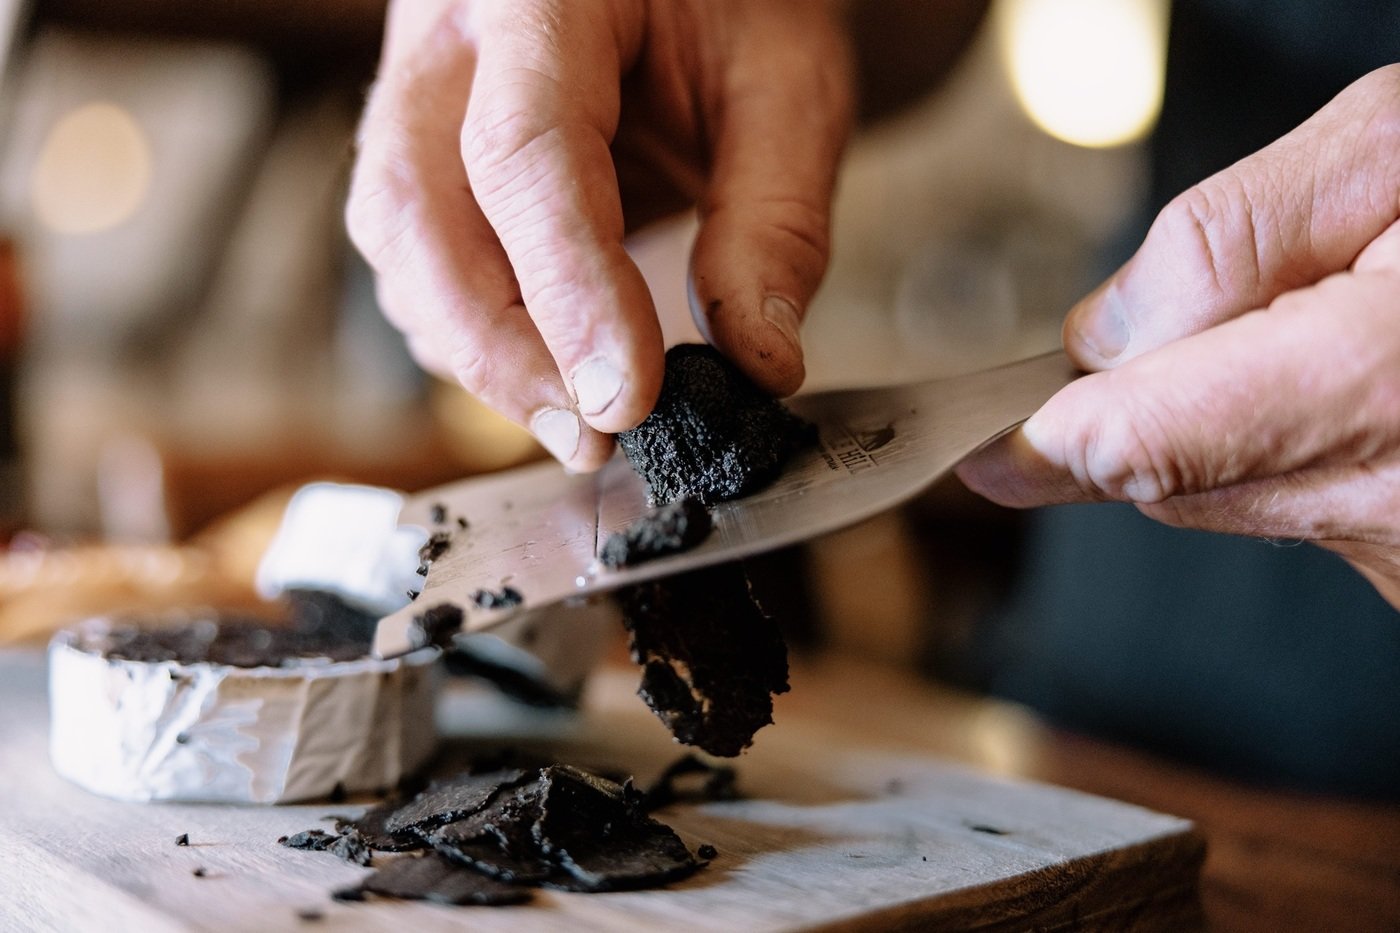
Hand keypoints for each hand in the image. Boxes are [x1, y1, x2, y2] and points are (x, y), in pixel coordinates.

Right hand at [346, 0, 851, 469]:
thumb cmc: (735, 0)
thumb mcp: (788, 84)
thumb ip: (776, 220)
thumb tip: (757, 363)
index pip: (526, 151)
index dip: (569, 290)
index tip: (628, 399)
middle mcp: (451, 37)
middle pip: (417, 210)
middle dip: (499, 351)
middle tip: (591, 436)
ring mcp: (418, 88)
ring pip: (399, 243)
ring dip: (481, 350)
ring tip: (580, 410)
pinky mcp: (422, 145)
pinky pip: (415, 253)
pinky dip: (474, 328)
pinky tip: (544, 362)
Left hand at [958, 65, 1399, 608]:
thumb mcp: (1399, 150)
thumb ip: (1229, 239)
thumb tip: (1103, 339)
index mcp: (1381, 386)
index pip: (1134, 448)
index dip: (1040, 441)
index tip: (979, 442)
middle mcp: (1394, 502)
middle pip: (1162, 477)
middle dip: (1140, 405)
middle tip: (1202, 321)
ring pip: (1225, 495)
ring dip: (1220, 420)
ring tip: (1324, 329)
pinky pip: (1298, 509)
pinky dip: (1287, 447)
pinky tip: (1360, 381)